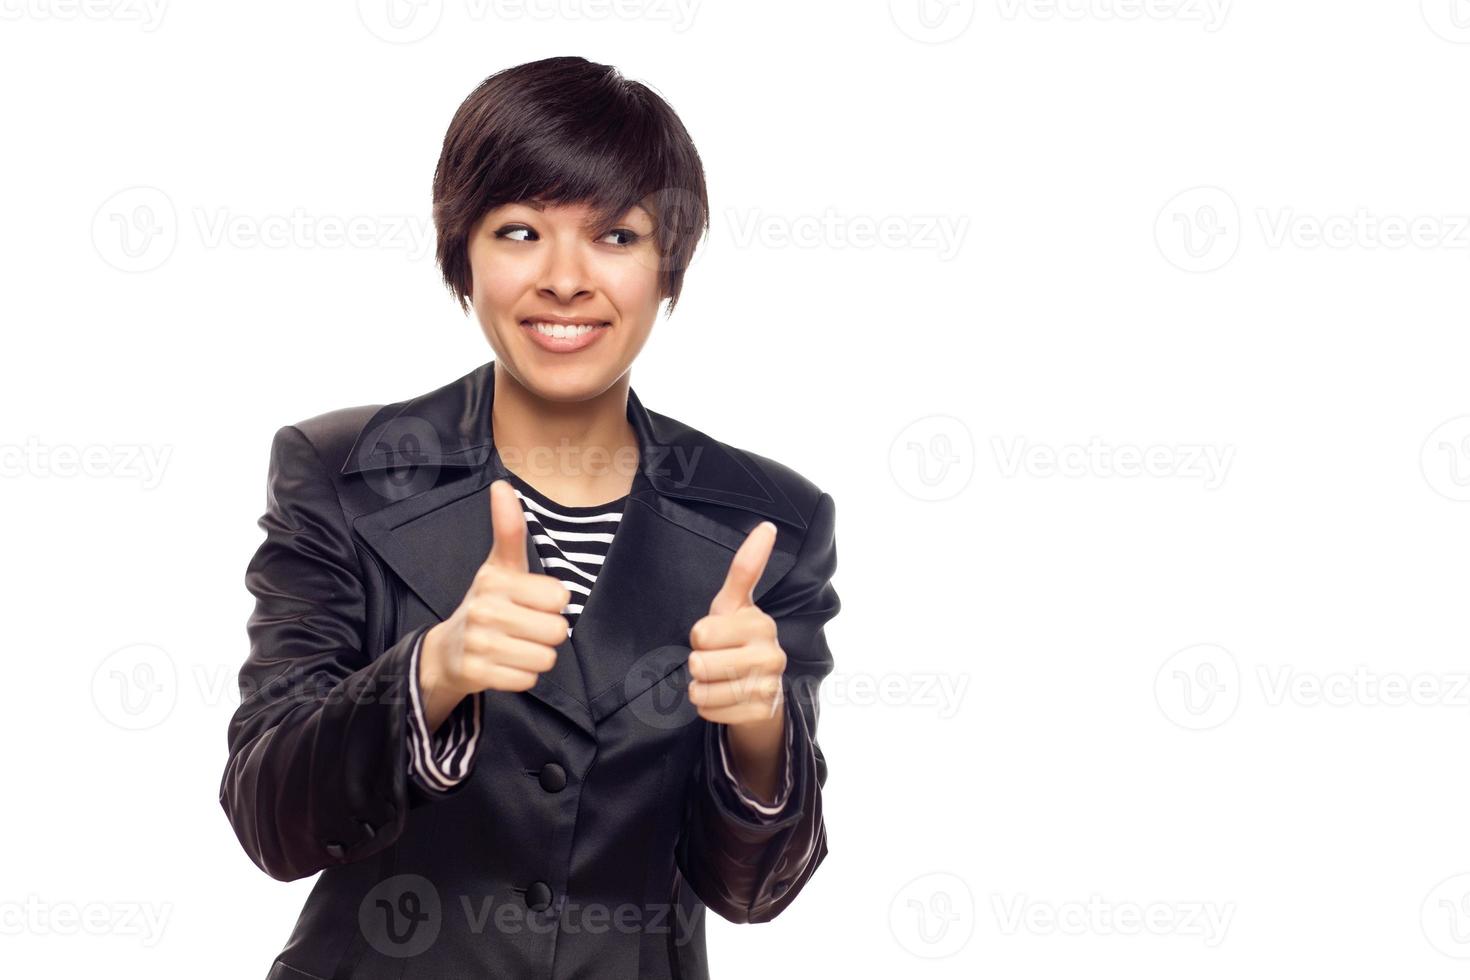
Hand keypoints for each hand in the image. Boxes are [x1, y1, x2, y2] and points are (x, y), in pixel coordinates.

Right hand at [422, 479, 569, 700]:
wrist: (447, 651)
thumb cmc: (487, 603)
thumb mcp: (499, 565)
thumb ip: (509, 529)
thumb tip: (502, 484)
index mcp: (495, 579)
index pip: (559, 597)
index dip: (553, 603)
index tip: (533, 601)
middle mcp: (484, 608)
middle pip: (557, 630)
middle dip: (548, 633)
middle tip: (525, 628)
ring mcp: (478, 643)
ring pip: (546, 658)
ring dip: (537, 656)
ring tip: (515, 645)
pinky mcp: (477, 673)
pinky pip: (528, 680)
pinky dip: (522, 675)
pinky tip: (505, 664)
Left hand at [686, 521, 786, 728]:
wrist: (760, 691)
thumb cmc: (737, 640)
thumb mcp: (734, 605)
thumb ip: (746, 568)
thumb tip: (768, 525)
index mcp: (761, 623)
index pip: (701, 633)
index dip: (699, 636)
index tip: (714, 636)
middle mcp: (771, 654)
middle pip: (699, 663)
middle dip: (697, 664)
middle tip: (716, 660)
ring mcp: (769, 686)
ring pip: (702, 690)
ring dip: (700, 688)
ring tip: (719, 680)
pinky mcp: (762, 713)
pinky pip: (710, 711)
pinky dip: (708, 707)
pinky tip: (724, 698)